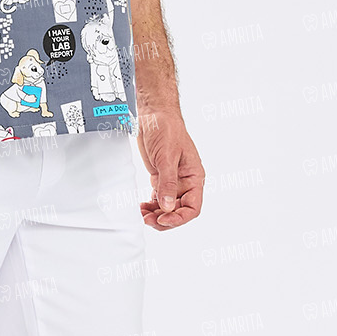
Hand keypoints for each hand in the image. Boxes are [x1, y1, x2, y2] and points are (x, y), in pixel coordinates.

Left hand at [136, 108, 203, 230]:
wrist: (154, 115)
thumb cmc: (167, 129)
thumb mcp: (167, 157)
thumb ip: (167, 182)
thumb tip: (167, 206)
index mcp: (194, 177)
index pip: (193, 207)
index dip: (179, 218)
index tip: (163, 219)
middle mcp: (186, 182)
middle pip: (179, 211)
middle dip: (165, 218)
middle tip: (148, 220)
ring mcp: (173, 181)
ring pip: (167, 207)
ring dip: (156, 214)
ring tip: (142, 215)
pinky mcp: (160, 178)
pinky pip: (158, 198)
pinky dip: (150, 206)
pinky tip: (142, 208)